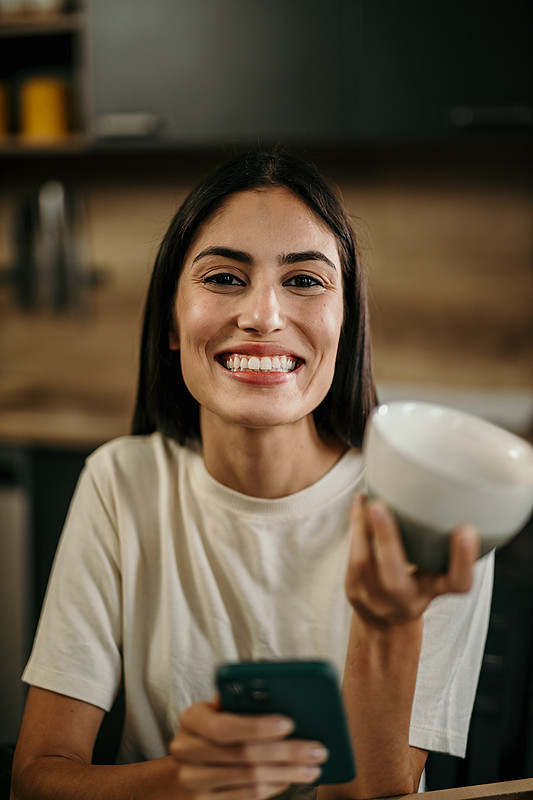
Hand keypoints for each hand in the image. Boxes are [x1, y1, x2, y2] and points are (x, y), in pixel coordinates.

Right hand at [169, 698, 328, 799]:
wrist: (189, 763)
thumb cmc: (215, 727)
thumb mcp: (220, 709)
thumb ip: (240, 701)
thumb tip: (277, 694)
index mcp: (192, 718)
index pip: (224, 725)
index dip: (257, 726)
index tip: (290, 723)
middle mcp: (186, 750)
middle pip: (243, 754)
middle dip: (286, 752)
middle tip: (317, 750)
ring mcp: (192, 781)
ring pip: (249, 778)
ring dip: (287, 773)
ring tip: (313, 767)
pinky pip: (246, 797)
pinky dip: (273, 787)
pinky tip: (290, 779)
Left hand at [345, 494, 480, 627]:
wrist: (385, 622)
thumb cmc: (416, 583)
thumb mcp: (434, 571)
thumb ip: (437, 544)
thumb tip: (445, 492)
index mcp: (435, 591)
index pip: (458, 583)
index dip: (463, 559)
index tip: (466, 529)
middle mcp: (406, 599)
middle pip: (394, 578)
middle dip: (386, 540)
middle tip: (379, 506)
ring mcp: (376, 599)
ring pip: (363, 563)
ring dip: (362, 526)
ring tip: (367, 498)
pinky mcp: (354, 589)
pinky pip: (351, 555)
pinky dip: (356, 525)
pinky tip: (359, 502)